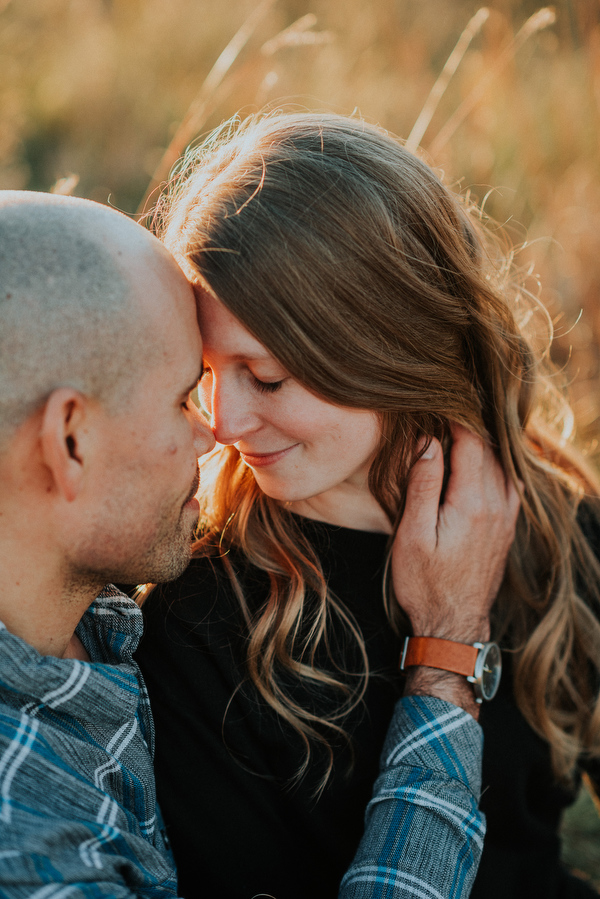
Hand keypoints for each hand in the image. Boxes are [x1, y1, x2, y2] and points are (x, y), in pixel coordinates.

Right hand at [392, 424, 519, 641]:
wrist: (453, 624)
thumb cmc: (424, 583)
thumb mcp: (412, 534)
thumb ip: (423, 485)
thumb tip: (428, 441)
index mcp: (472, 503)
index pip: (471, 443)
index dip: (456, 417)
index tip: (437, 402)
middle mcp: (497, 505)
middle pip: (489, 450)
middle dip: (469, 426)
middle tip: (445, 410)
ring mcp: (507, 517)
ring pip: (502, 464)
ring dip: (483, 444)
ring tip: (460, 429)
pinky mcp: (507, 527)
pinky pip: (510, 482)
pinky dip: (497, 463)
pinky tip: (483, 460)